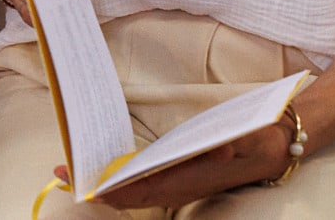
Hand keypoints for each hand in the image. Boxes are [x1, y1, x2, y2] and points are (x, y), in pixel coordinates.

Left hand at [87, 122, 291, 209]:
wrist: (274, 146)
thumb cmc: (257, 138)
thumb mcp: (249, 137)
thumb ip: (232, 144)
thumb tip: (217, 151)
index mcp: (188, 180)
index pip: (139, 191)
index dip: (108, 190)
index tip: (79, 183)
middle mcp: (178, 188)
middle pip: (127, 196)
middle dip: (93, 187)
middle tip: (60, 171)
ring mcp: (176, 185)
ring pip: (132, 192)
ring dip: (102, 184)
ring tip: (72, 169)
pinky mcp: (176, 178)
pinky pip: (140, 184)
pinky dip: (117, 178)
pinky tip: (104, 167)